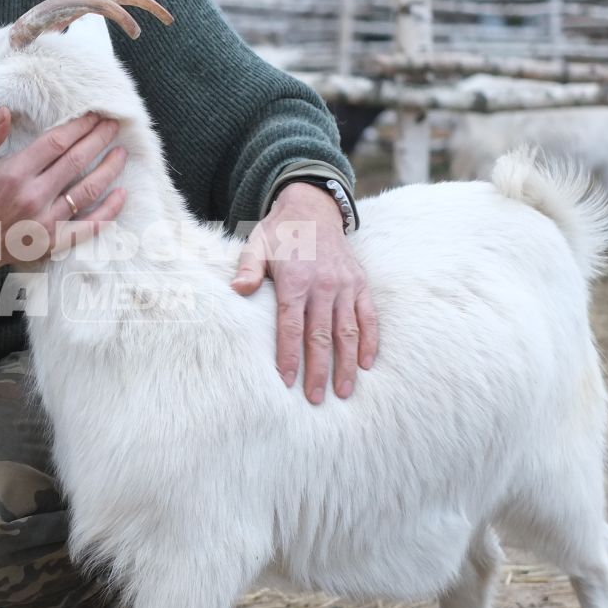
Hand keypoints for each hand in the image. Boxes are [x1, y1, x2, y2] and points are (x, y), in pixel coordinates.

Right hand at [0, 109, 126, 295]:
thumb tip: (5, 109)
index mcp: (14, 173)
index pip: (57, 142)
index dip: (79, 125)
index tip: (94, 114)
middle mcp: (34, 196)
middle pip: (77, 160)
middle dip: (99, 139)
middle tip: (114, 125)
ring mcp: (46, 220)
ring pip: (88, 189)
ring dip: (109, 168)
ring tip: (121, 152)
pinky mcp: (53, 241)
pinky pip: (89, 226)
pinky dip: (109, 211)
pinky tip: (121, 194)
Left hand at [233, 181, 377, 403]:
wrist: (312, 208)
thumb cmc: (279, 234)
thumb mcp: (255, 245)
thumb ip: (247, 269)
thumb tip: (237, 290)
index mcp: (295, 279)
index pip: (291, 326)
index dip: (290, 355)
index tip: (287, 381)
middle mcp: (324, 284)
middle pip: (321, 336)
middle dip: (318, 370)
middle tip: (315, 399)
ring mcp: (346, 285)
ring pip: (347, 331)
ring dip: (346, 364)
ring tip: (344, 392)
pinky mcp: (361, 284)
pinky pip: (368, 317)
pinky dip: (369, 341)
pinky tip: (366, 364)